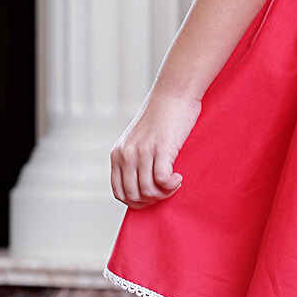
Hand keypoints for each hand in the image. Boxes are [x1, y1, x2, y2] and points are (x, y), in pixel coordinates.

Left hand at [111, 91, 201, 207]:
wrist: (173, 94)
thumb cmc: (162, 117)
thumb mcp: (139, 140)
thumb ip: (134, 159)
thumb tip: (142, 185)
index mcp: (118, 154)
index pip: (119, 192)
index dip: (136, 201)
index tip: (153, 196)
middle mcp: (126, 154)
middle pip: (133, 196)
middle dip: (151, 200)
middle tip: (166, 191)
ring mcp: (142, 152)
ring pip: (148, 191)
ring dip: (164, 193)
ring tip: (175, 183)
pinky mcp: (160, 149)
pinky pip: (162, 180)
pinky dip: (172, 185)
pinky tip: (179, 177)